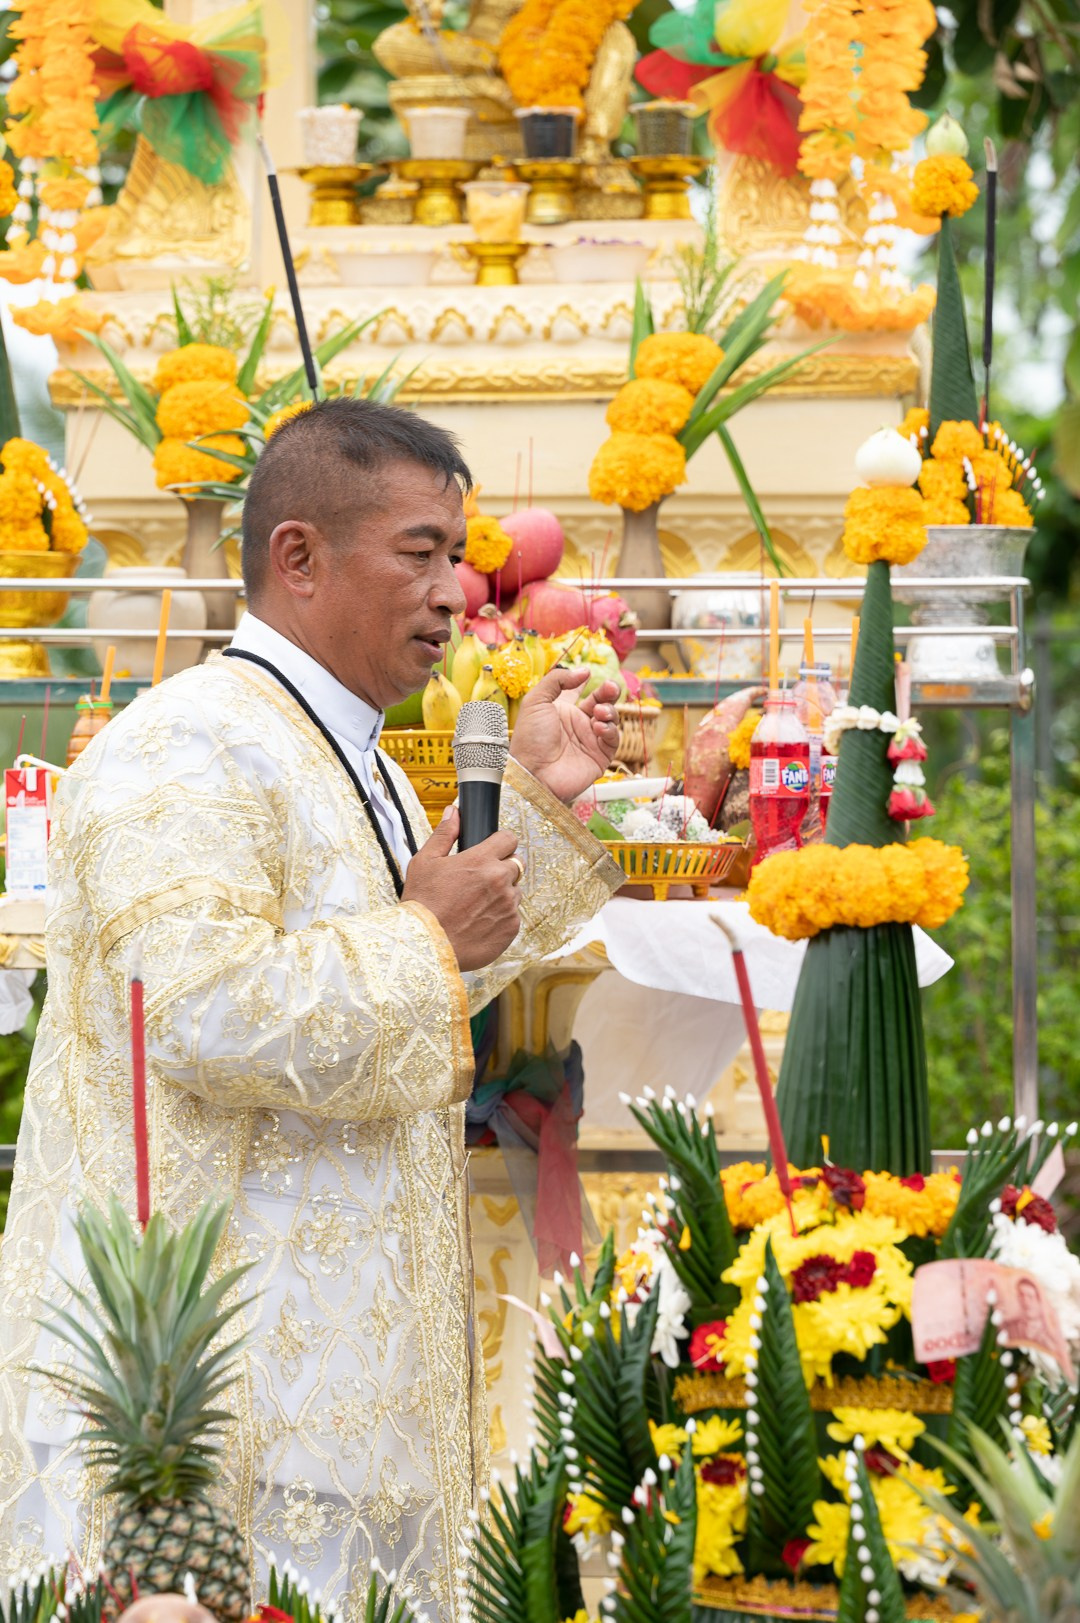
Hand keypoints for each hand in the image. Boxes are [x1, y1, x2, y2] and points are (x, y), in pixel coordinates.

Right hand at [402, 806, 521, 971]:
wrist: (425, 945)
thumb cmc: (422, 903)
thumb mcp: (424, 862)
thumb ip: (444, 834)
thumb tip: (454, 812)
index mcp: (481, 860)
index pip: (509, 838)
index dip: (501, 843)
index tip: (493, 850)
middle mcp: (500, 881)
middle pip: (517, 864)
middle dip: (503, 868)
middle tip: (481, 880)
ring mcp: (508, 906)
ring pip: (515, 891)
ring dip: (502, 893)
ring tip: (476, 905)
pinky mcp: (511, 928)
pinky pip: (513, 916)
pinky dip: (501, 917)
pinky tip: (479, 922)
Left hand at [509, 667, 620, 802]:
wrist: (534, 773)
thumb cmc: (530, 739)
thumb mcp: (536, 700)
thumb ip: (557, 680)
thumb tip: (583, 671)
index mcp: (561, 711)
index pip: (577, 692)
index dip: (583, 681)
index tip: (588, 673)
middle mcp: (577, 724)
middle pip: (600, 701)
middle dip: (608, 692)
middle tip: (610, 686)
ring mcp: (590, 740)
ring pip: (610, 718)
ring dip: (609, 710)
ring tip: (598, 712)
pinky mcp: (600, 756)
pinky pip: (613, 739)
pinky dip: (610, 730)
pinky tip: (599, 727)